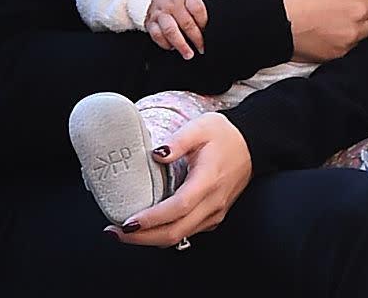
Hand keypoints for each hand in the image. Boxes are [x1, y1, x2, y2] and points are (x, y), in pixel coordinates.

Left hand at [104, 113, 251, 245]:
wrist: (252, 144)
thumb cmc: (225, 134)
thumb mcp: (200, 127)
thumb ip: (178, 140)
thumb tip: (156, 154)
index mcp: (208, 180)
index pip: (177, 208)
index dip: (151, 219)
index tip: (127, 222)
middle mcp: (212, 203)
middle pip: (175, 232)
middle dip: (142, 238)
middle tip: (115, 233)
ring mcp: (215, 213)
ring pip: (180, 236)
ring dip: (151, 239)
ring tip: (125, 232)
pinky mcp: (214, 216)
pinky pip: (187, 232)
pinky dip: (166, 234)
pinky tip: (150, 226)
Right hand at [145, 0, 216, 58]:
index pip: (197, 8)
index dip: (204, 22)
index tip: (208, 31)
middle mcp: (171, 2)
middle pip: (186, 23)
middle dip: (196, 38)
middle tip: (202, 48)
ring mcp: (160, 12)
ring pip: (171, 31)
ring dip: (181, 45)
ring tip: (189, 54)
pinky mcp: (150, 21)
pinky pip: (157, 35)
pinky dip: (164, 43)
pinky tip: (173, 47)